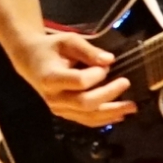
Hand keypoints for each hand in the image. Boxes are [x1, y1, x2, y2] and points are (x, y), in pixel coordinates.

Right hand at [15, 31, 133, 126]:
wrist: (31, 61)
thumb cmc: (51, 48)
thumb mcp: (67, 41)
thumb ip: (88, 50)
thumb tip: (109, 60)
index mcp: (50, 77)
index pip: (79, 81)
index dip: (96, 75)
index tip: (105, 65)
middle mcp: (53, 97)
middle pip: (85, 102)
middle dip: (109, 94)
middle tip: (126, 82)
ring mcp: (58, 108)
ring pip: (88, 116)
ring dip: (112, 112)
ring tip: (132, 107)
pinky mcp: (65, 113)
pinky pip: (86, 120)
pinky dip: (104, 119)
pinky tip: (120, 115)